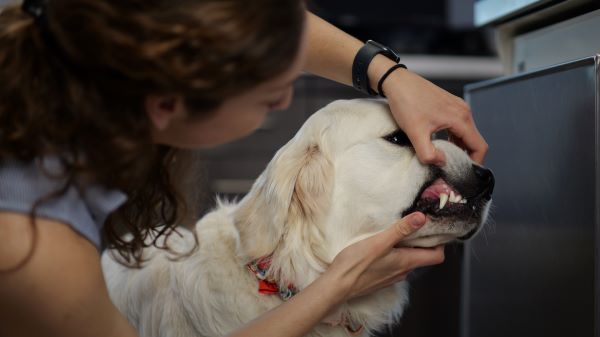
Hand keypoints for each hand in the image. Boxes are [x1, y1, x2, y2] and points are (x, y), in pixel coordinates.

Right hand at [326, 212, 444, 298]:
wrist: (337, 286)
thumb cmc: (357, 264)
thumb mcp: (380, 242)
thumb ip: (401, 230)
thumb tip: (422, 218)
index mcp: (407, 262)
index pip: (436, 256)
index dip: (439, 243)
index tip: (434, 229)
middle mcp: (403, 272)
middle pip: (422, 257)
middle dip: (421, 241)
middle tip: (414, 224)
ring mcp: (391, 276)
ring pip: (407, 260)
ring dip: (406, 247)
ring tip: (396, 232)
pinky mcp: (380, 278)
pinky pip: (394, 265)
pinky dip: (393, 254)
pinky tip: (381, 246)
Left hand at [382, 68, 487, 164]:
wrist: (397, 82)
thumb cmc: (406, 102)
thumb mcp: (415, 133)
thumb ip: (429, 154)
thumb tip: (442, 163)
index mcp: (460, 118)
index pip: (479, 146)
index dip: (475, 163)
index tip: (464, 173)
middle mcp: (463, 111)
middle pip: (474, 140)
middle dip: (466, 156)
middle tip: (452, 168)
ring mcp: (457, 106)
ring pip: (466, 133)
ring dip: (459, 147)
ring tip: (445, 158)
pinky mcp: (449, 105)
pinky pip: (458, 125)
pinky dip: (453, 137)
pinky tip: (441, 144)